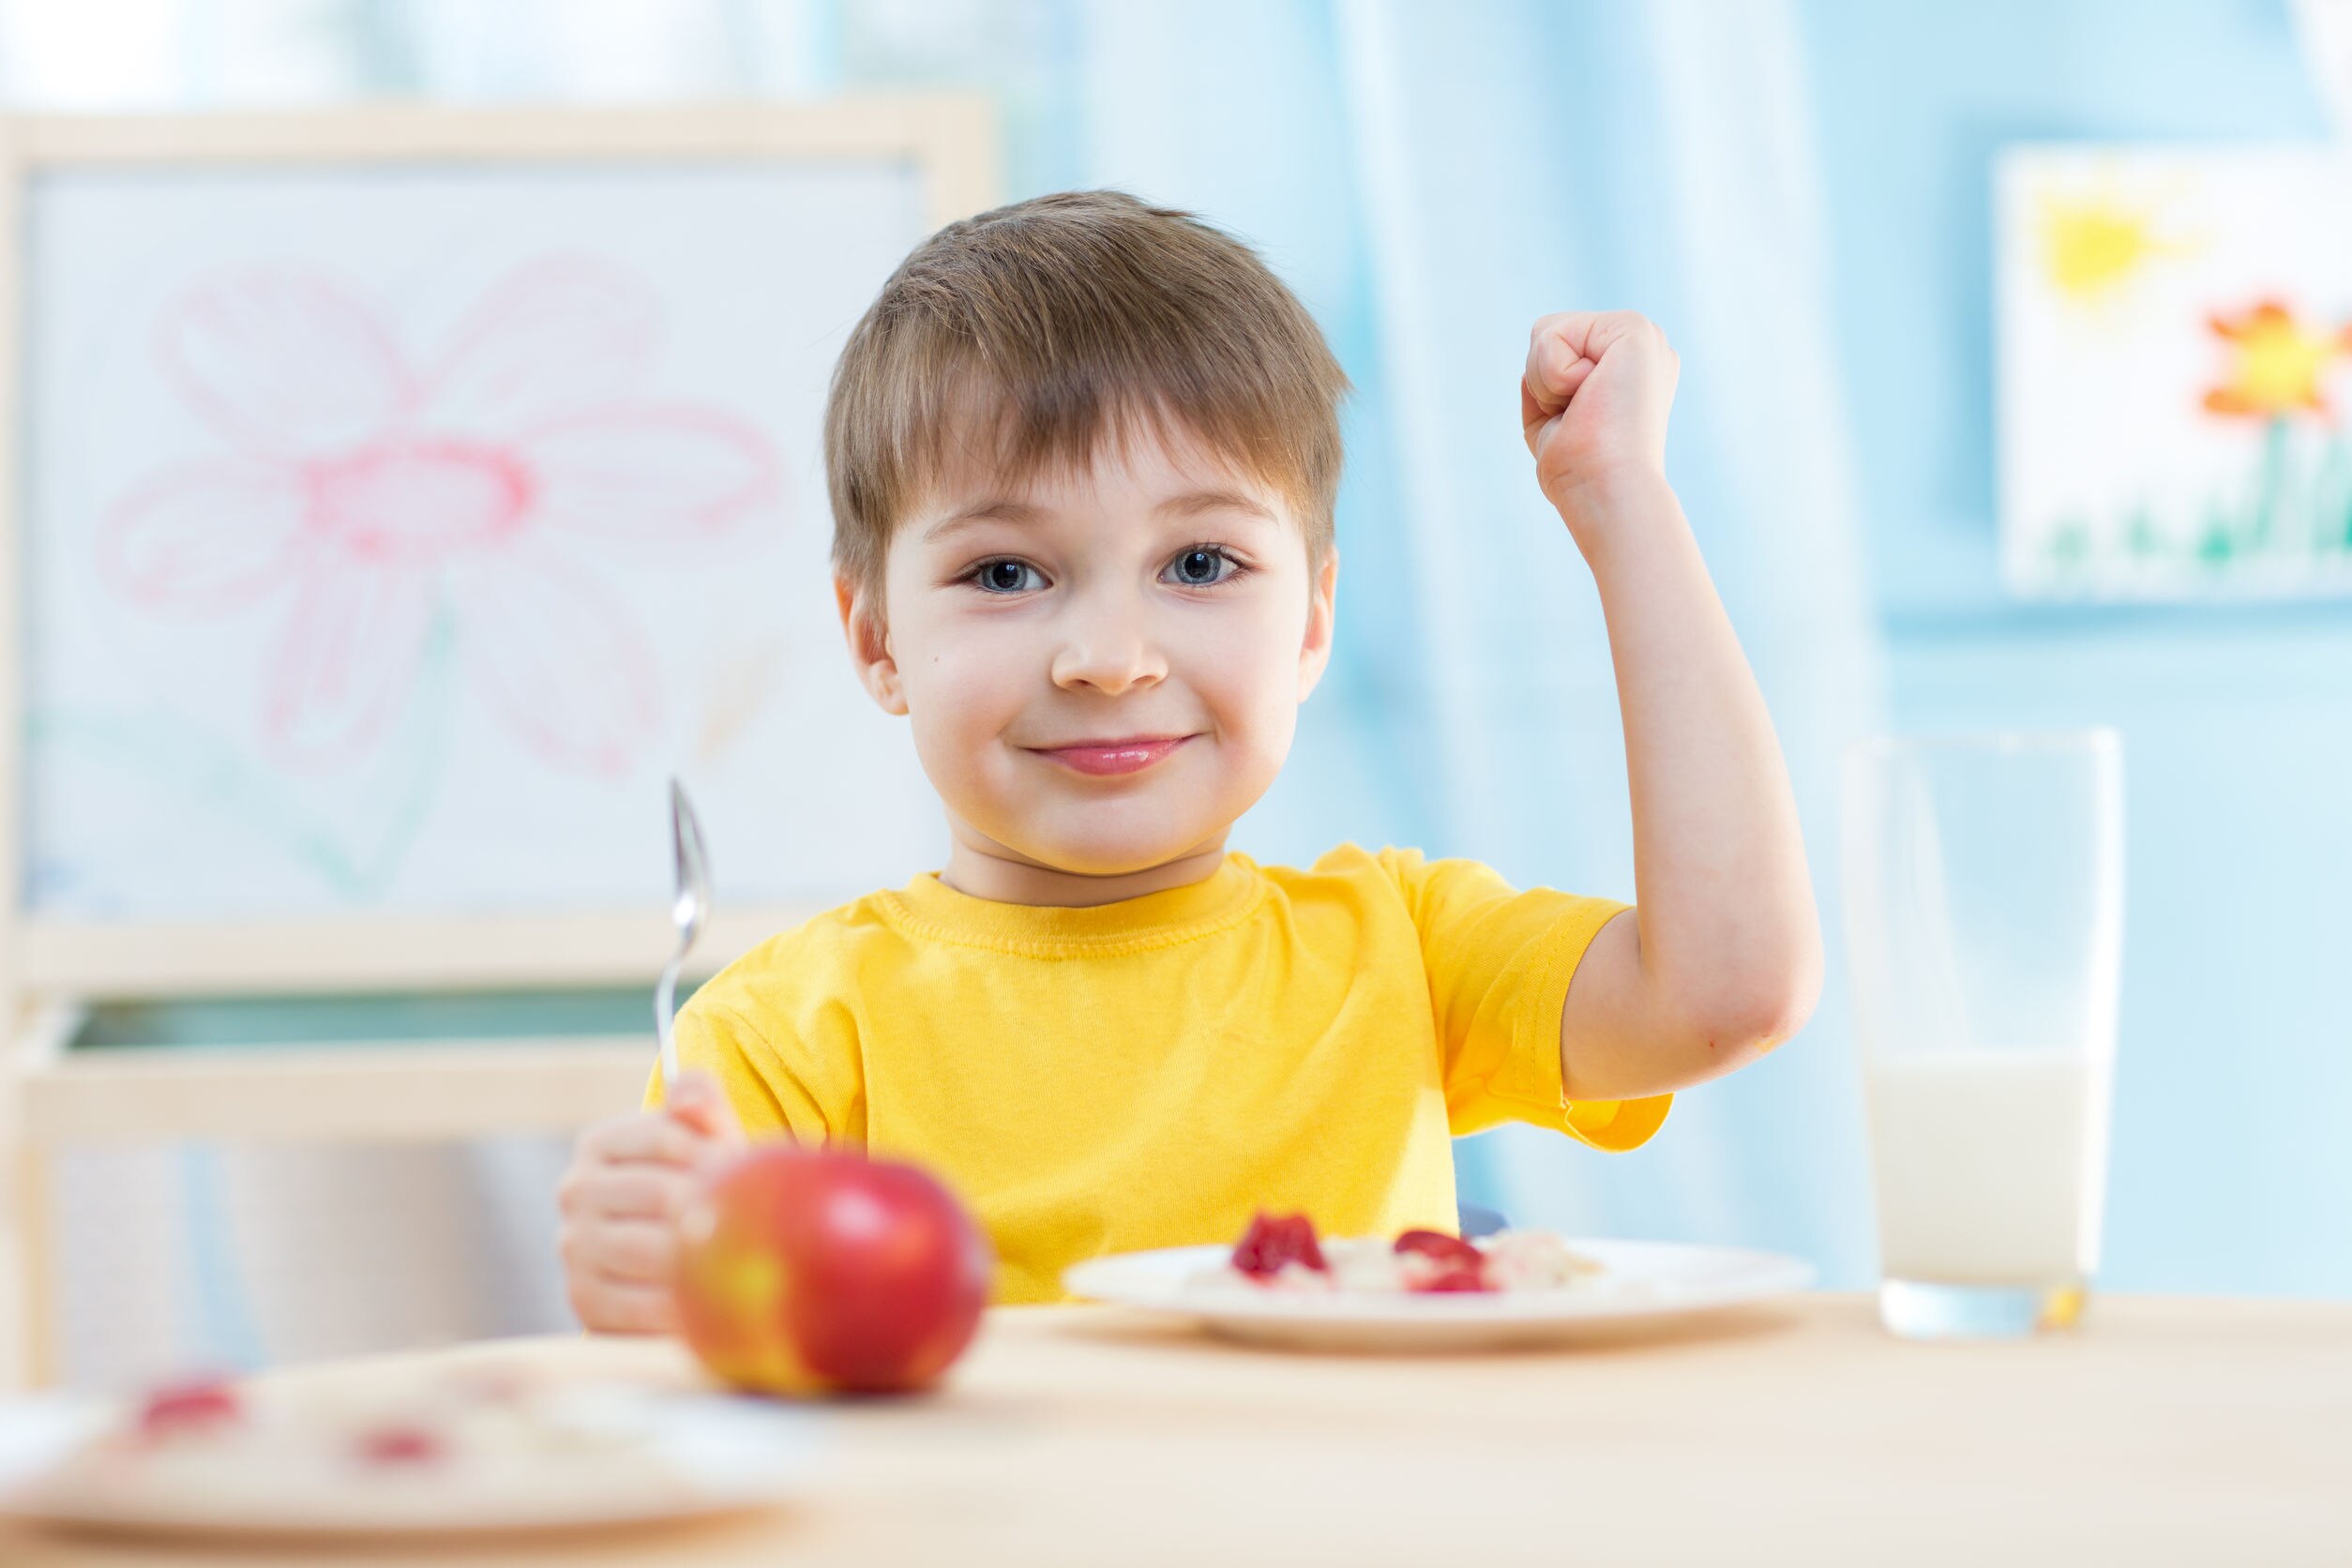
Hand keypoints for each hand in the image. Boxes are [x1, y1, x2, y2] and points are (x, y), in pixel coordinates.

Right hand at [557, 1069, 744, 1333]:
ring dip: (701, 1256)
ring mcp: (574, 1247)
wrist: (673, 1258)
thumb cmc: (699, 1185)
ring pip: (647, 1250)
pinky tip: (715, 1306)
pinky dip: (679, 1307)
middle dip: (715, 1204)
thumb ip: (702, 1105)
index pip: (664, 1135)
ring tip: (745, 1259)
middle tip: (758, 1219)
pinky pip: (636, 1306)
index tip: (750, 1168)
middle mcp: (575, 1191)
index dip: (715, 1151)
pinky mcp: (584, 1300)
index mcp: (598, 1143)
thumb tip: (690, 1096)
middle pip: (658, 1193)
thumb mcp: (704, 1140)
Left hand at [1520, 310, 1678, 537]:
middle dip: (1542, 382)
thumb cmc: (1580, 473)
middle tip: (1580, 416)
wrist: (1605, 489)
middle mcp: (1641, 347)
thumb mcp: (1552, 427)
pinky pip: (1553, 335)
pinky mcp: (1636, 330)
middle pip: (1546, 334)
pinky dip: (1554, 376)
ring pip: (1545, 331)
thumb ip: (1544, 392)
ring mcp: (1643, 335)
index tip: (1579, 422)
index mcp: (1627, 368)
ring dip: (1547, 382)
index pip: (1555, 350)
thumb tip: (1529, 371)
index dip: (1546, 391)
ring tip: (1587, 408)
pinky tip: (1592, 396)